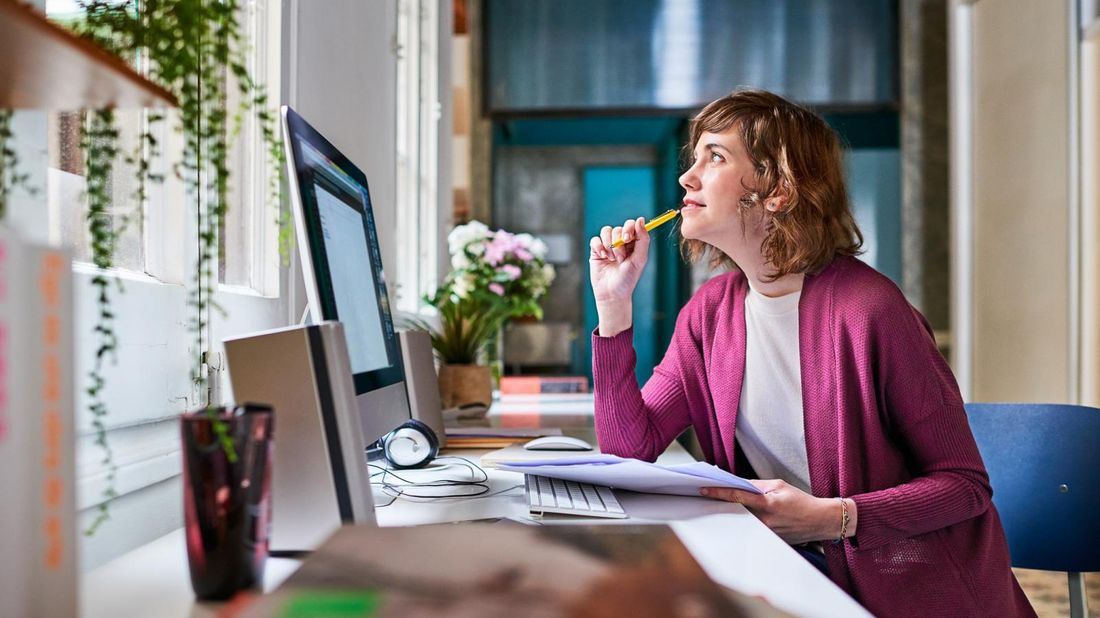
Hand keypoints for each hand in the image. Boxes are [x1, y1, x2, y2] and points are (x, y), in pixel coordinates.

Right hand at [588, 217, 650, 332]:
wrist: (612, 293)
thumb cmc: (628, 279)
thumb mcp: (639, 259)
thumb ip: (643, 239)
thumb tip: (640, 219)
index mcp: (634, 243)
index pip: (632, 225)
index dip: (629, 228)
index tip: (628, 238)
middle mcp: (621, 242)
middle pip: (618, 228)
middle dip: (618, 242)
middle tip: (621, 257)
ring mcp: (608, 246)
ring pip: (606, 231)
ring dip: (609, 244)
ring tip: (612, 259)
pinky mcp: (596, 251)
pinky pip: (595, 240)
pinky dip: (599, 246)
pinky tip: (603, 256)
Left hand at [700, 479, 839, 544]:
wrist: (820, 520)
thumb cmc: (801, 501)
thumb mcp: (779, 486)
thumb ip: (756, 485)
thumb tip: (738, 484)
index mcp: (767, 504)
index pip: (737, 496)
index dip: (718, 492)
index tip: (703, 489)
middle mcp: (765, 521)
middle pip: (736, 510)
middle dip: (722, 503)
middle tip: (706, 495)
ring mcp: (766, 533)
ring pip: (742, 520)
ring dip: (732, 512)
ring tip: (719, 504)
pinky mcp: (768, 540)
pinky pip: (751, 528)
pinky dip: (744, 520)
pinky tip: (740, 515)